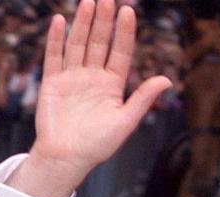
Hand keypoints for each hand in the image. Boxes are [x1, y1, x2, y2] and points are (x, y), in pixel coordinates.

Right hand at [8, 0, 171, 196]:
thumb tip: (166, 79)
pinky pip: (54, 57)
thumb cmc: (96, 146)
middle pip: (100, 43)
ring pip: (78, 45)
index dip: (124, 32)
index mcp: (112, 85)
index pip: (120, 52)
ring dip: (83, 24)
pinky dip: (56, 39)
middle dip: (104, 21)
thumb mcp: (125, 123)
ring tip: (88, 3)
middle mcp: (92, 77)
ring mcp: (72, 78)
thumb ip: (142, 99)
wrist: (65, 159)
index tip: (127, 11)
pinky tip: (60, 21)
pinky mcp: (52, 83)